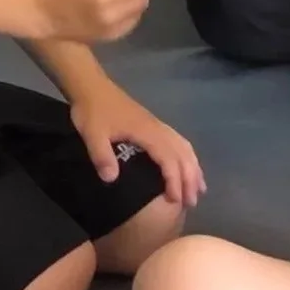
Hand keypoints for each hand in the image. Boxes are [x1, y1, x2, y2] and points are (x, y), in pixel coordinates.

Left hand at [71, 82, 205, 206]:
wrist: (92, 86)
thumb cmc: (93, 111)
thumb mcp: (92, 134)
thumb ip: (102, 155)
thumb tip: (112, 179)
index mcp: (147, 132)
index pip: (168, 159)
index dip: (174, 180)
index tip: (176, 201)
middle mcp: (158, 128)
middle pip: (182, 155)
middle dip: (189, 179)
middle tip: (191, 203)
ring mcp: (157, 125)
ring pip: (184, 147)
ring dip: (193, 168)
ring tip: (198, 189)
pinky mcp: (154, 124)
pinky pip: (179, 141)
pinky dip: (188, 156)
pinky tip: (188, 166)